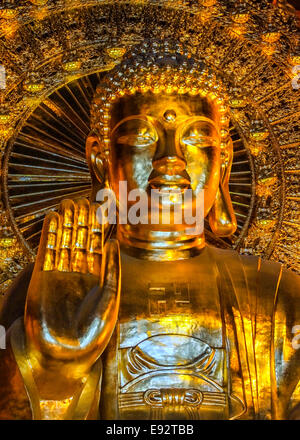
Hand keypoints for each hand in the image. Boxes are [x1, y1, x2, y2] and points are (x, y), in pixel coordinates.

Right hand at [24, 198, 119, 378]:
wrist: (64, 356)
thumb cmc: (93, 332)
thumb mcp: (110, 298)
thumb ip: (112, 269)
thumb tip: (114, 241)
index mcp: (98, 276)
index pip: (97, 245)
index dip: (98, 226)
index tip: (101, 207)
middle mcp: (78, 272)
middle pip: (79, 239)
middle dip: (81, 220)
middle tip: (81, 199)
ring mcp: (59, 273)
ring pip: (63, 242)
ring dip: (65, 222)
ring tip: (67, 202)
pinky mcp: (41, 278)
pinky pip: (45, 251)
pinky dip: (49, 234)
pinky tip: (52, 218)